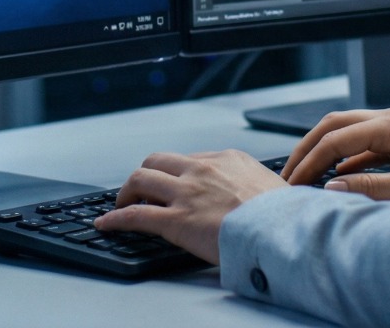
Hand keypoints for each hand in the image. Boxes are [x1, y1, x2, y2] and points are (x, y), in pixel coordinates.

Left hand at [93, 149, 285, 264]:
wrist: (283, 230)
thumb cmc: (283, 215)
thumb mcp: (270, 185)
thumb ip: (250, 183)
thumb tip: (252, 193)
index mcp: (226, 159)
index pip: (188, 159)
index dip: (174, 173)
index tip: (169, 184)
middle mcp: (202, 169)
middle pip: (157, 161)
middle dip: (144, 175)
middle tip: (139, 190)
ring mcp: (187, 193)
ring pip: (141, 180)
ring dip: (126, 192)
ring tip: (120, 204)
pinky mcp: (177, 221)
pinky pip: (136, 215)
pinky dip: (115, 218)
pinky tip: (106, 223)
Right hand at [282, 107, 389, 200]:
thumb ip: (371, 188)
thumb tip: (331, 186)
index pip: (337, 138)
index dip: (310, 160)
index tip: (292, 182)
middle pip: (337, 124)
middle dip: (309, 146)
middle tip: (288, 172)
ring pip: (351, 132)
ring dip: (327, 152)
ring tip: (307, 176)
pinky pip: (368, 145)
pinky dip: (348, 159)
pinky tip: (340, 178)